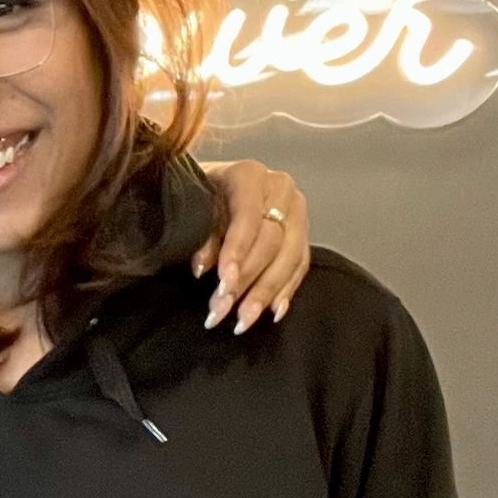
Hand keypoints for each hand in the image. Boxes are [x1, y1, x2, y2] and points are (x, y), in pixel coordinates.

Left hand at [193, 160, 311, 332]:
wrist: (214, 181)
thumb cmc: (199, 192)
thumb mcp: (194, 206)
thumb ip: (201, 235)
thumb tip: (203, 269)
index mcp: (249, 175)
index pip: (248, 218)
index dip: (236, 253)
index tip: (223, 284)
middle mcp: (280, 189)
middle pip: (271, 241)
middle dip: (246, 281)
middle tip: (221, 311)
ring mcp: (296, 210)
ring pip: (290, 257)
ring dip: (265, 293)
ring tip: (243, 321)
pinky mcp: (303, 231)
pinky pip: (300, 264)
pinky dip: (286, 290)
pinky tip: (273, 312)